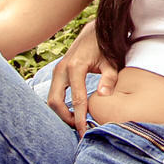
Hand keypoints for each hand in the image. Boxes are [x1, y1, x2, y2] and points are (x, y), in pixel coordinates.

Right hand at [46, 18, 116, 136]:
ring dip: (62, 113)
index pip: (76, 100)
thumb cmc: (105, 47)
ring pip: (51, 99)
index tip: (84, 132)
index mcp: (75, 67)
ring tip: (78, 122)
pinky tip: (73, 112)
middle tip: (80, 129)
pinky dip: (60, 105)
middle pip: (55, 102)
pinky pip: (54, 93)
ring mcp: (57, 71)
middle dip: (66, 118)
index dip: (80, 118)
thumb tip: (103, 95)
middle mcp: (62, 69)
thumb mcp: (111, 61)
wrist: (94, 31)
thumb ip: (109, 78)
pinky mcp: (57, 73)